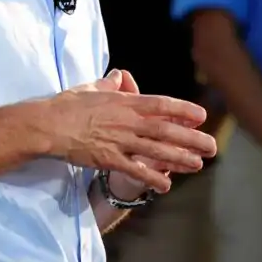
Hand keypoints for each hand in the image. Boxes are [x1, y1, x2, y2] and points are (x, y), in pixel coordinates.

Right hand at [45, 69, 217, 191]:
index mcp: (124, 102)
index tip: (201, 116)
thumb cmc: (67, 105)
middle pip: (166, 129)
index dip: (183, 110)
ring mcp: (119, 140)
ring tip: (198, 164)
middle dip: (191, 138)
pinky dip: (152, 177)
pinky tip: (166, 184)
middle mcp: (127, 121)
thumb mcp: (90, 88)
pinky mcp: (109, 159)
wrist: (48, 125)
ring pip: (156, 150)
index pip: (161, 104)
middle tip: (212, 146)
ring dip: (179, 158)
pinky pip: (135, 169)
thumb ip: (109, 84)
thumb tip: (119, 76)